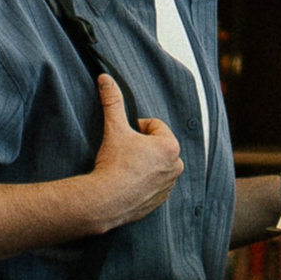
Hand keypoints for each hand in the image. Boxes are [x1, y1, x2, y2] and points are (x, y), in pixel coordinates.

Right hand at [82, 73, 182, 230]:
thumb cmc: (113, 163)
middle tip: (124, 153)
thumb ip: (112, 101)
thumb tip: (105, 78)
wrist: (106, 201)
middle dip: (143, 146)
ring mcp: (169, 186)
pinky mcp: (160, 201)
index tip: (125, 137)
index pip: (155, 126)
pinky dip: (144, 182)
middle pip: (158, 145)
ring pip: (157, 165)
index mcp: (170, 146)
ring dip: (144, 164)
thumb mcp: (114, 128)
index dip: (137, 128)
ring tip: (125, 169)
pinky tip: (128, 183)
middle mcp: (176, 166)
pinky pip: (154, 185)